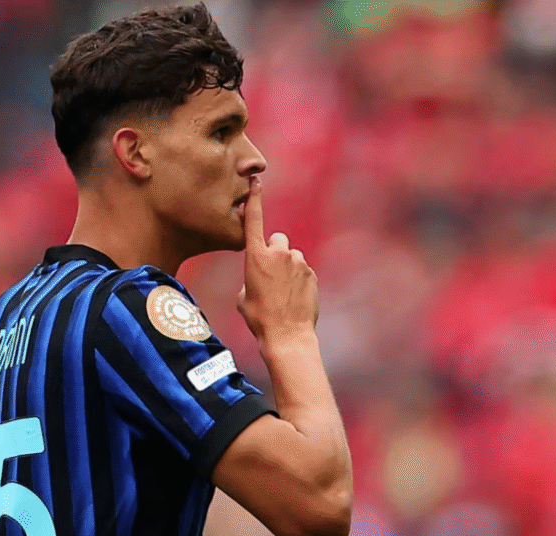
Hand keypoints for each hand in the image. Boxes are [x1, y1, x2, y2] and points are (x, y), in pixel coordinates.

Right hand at [236, 178, 318, 345]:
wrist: (287, 335)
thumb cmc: (259, 318)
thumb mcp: (243, 296)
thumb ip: (250, 276)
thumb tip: (258, 275)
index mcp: (256, 257)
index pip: (254, 220)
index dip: (254, 199)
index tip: (255, 180)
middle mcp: (279, 254)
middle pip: (277, 240)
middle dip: (275, 252)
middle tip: (271, 275)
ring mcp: (298, 263)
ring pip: (292, 256)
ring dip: (288, 267)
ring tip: (283, 292)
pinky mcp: (312, 273)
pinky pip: (303, 270)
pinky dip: (299, 279)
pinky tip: (294, 298)